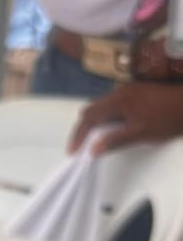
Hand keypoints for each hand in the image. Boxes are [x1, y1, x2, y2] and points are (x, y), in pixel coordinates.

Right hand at [68, 82, 182, 154]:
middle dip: (84, 128)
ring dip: (97, 122)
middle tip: (82, 147)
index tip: (73, 151)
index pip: (88, 116)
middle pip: (93, 109)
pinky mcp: (137, 91)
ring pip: (103, 106)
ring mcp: (129, 89)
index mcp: (117, 101)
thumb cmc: (167, 119)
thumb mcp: (141, 134)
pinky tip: (116, 128)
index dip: (78, 134)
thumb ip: (115, 141)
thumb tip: (92, 150)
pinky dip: (108, 117)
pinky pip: (114, 104)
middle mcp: (119, 91)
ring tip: (97, 140)